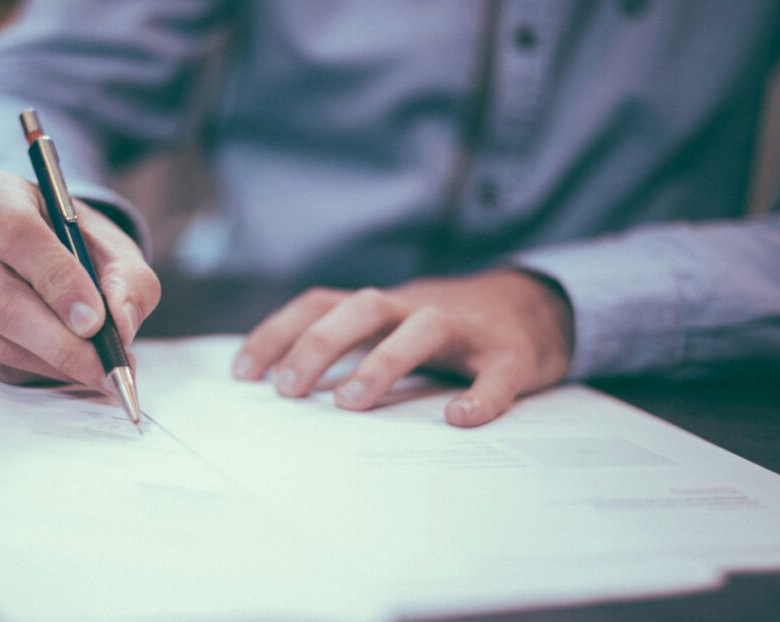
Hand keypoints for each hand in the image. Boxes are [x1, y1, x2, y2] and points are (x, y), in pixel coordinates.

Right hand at [0, 170, 159, 390]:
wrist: (45, 259)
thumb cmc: (80, 249)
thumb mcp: (117, 253)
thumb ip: (129, 283)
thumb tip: (121, 323)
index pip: (18, 235)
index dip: (57, 281)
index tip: (95, 321)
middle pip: (1, 298)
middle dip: (61, 342)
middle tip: (105, 367)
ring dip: (52, 363)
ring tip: (96, 370)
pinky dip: (30, 372)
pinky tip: (61, 366)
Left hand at [233, 270, 573, 425]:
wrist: (535, 307)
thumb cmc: (445, 330)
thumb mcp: (391, 328)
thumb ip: (348, 347)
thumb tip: (282, 387)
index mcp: (382, 307)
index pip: (321, 304)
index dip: (279, 332)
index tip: (243, 372)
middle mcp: (417, 308)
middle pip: (363, 307)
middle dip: (320, 344)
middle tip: (288, 390)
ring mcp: (466, 329)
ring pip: (423, 328)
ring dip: (383, 361)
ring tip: (351, 403)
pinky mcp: (511, 354)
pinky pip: (496, 373)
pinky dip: (480, 395)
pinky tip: (460, 419)